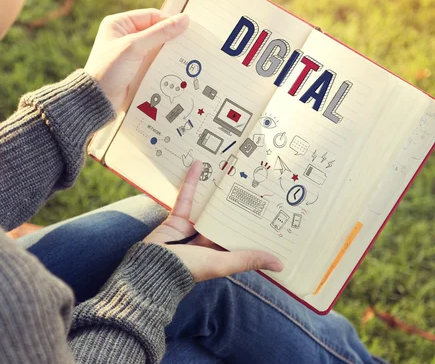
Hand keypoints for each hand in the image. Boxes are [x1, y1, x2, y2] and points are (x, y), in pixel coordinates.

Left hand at [83, 9, 188, 110]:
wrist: (98, 100)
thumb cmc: (109, 70)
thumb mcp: (134, 47)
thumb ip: (160, 33)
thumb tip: (184, 20)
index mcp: (119, 24)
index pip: (151, 16)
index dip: (169, 21)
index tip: (187, 29)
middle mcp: (124, 36)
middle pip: (155, 31)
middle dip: (171, 38)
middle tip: (189, 43)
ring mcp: (130, 53)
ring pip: (157, 47)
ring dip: (169, 52)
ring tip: (186, 56)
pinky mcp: (135, 68)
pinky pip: (154, 61)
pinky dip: (164, 63)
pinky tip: (175, 67)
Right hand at [144, 161, 283, 281]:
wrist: (153, 267)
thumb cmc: (190, 268)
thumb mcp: (223, 263)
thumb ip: (249, 260)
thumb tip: (281, 265)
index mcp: (220, 254)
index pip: (241, 237)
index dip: (254, 226)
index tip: (271, 210)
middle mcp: (207, 241)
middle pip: (225, 219)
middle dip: (237, 204)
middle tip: (253, 181)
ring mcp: (192, 229)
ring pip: (207, 206)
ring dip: (216, 190)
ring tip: (229, 171)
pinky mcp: (177, 218)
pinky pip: (187, 198)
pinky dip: (192, 182)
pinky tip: (199, 165)